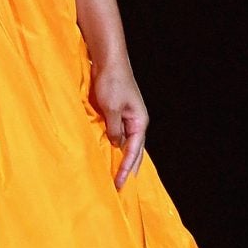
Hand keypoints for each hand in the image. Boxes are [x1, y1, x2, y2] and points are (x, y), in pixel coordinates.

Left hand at [92, 61, 147, 189]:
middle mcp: (135, 122)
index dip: (127, 168)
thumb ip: (114, 129)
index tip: (120, 183)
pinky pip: (116, 134)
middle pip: (134, 151)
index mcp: (139, 122)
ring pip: (125, 143)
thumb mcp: (111, 108)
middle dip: (128, 169)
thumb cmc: (112, 82)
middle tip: (121, 186)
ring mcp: (126, 118)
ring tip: (116, 176)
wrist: (108, 61)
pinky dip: (113, 145)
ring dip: (120, 158)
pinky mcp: (115, 113)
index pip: (134, 151)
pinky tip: (108, 154)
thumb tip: (116, 144)